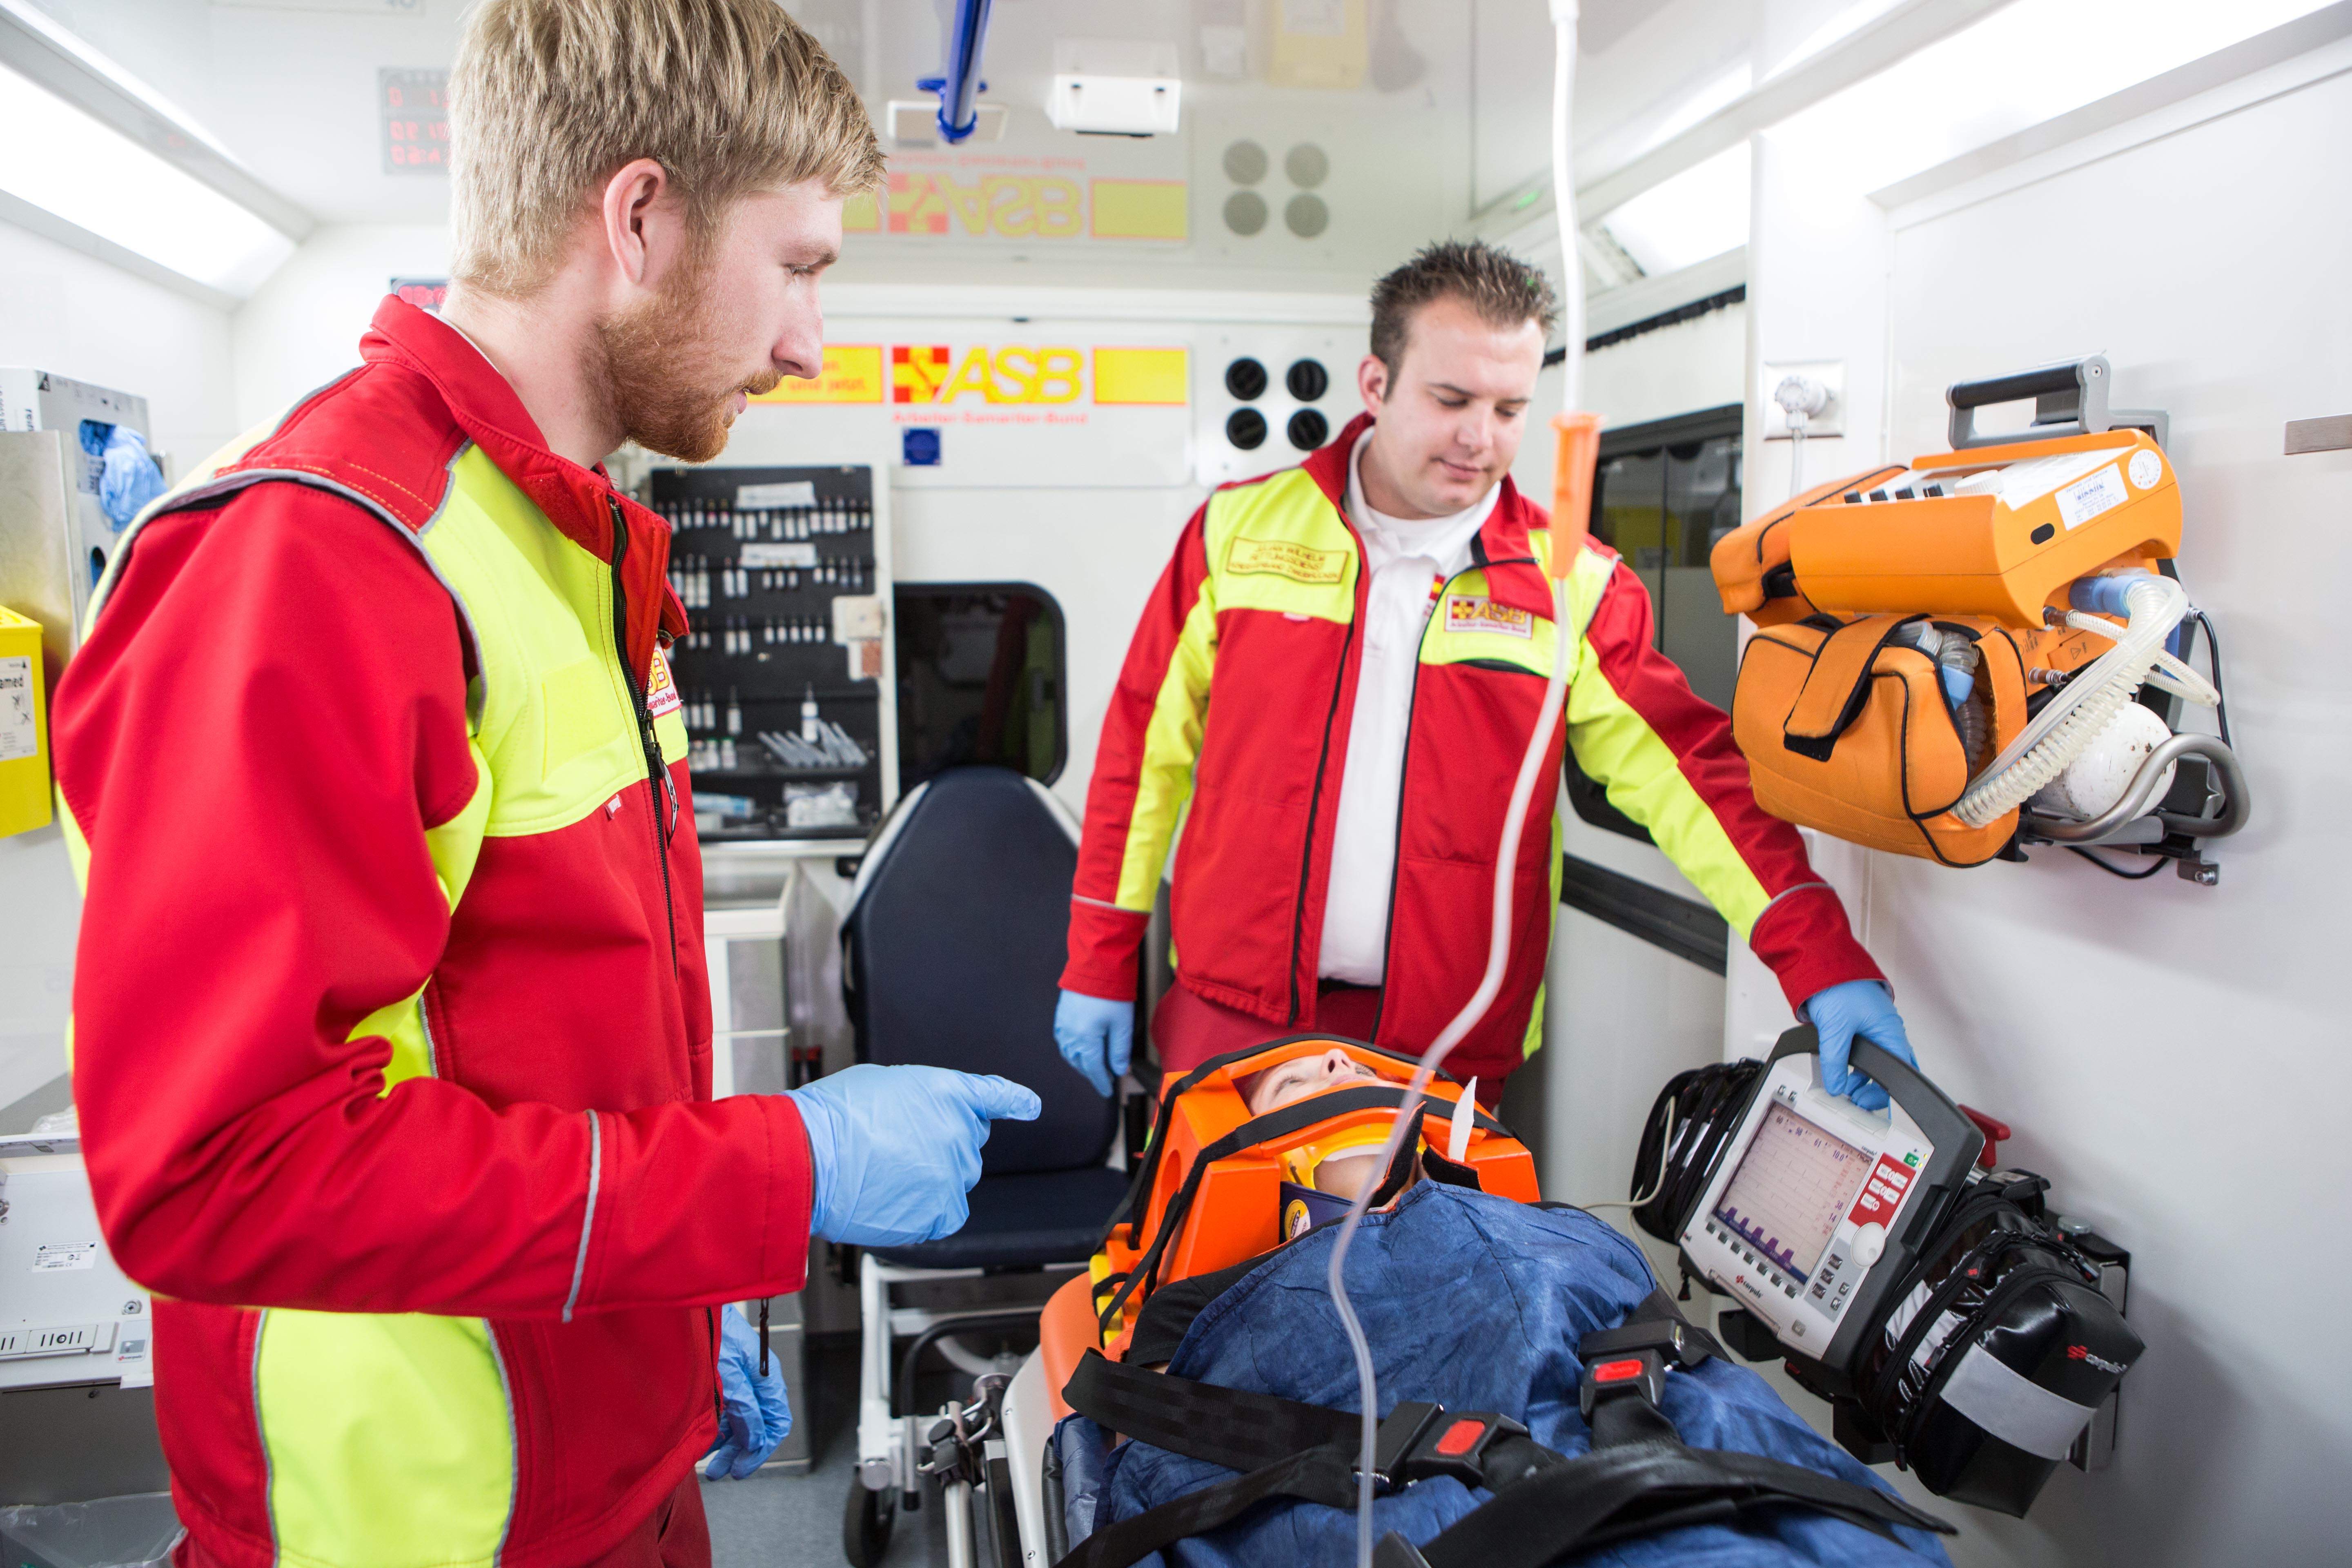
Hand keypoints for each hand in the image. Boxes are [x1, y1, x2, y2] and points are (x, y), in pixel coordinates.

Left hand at [703, 1304, 790, 1479]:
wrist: (694, 1307)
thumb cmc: (713, 1329)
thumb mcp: (728, 1369)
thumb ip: (743, 1405)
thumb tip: (755, 1438)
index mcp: (765, 1379)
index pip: (776, 1422)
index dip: (762, 1448)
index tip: (744, 1467)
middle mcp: (754, 1383)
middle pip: (757, 1427)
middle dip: (741, 1452)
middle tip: (723, 1471)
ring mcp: (738, 1383)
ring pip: (740, 1423)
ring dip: (727, 1446)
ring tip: (711, 1465)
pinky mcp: (722, 1381)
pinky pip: (726, 1414)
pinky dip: (717, 1431)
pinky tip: (705, 1443)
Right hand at [788, 1065, 1041, 1247]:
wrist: (808, 1157)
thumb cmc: (831, 1118)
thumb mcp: (881, 1084)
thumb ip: (917, 1100)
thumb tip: (919, 1117)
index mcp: (947, 1092)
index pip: (994, 1096)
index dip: (1015, 1101)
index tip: (1030, 1106)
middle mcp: (959, 1131)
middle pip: (969, 1144)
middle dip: (941, 1145)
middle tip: (898, 1148)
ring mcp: (952, 1173)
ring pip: (955, 1180)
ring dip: (930, 1179)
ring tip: (886, 1175)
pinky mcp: (939, 1210)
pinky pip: (945, 1216)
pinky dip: (925, 1214)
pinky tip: (895, 1203)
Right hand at [1054, 988, 1133, 1097]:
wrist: (1095, 967)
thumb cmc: (1110, 994)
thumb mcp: (1121, 1025)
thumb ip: (1119, 1051)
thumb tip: (1119, 1070)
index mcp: (1085, 1041)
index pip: (1093, 1069)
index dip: (1101, 1082)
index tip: (1108, 1091)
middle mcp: (1070, 1036)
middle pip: (1080, 1063)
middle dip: (1091, 1073)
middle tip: (1104, 1078)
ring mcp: (1063, 1025)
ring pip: (1069, 1054)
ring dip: (1080, 1063)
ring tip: (1092, 1066)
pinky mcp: (1061, 1015)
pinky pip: (1063, 1040)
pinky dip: (1071, 1050)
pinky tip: (1078, 1048)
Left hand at [1803, 980, 1917, 1112]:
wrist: (1822, 960)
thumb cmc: (1839, 985)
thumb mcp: (1835, 1028)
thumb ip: (1835, 1061)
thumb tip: (1836, 1085)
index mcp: (1890, 1032)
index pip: (1899, 1072)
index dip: (1884, 1092)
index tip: (1866, 1103)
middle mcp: (1886, 1031)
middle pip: (1889, 1071)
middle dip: (1873, 1088)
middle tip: (1854, 1099)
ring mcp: (1873, 1029)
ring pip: (1874, 1063)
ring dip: (1860, 1078)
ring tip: (1844, 1088)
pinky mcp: (1859, 1026)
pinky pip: (1862, 1053)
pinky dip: (1852, 1065)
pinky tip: (1840, 1071)